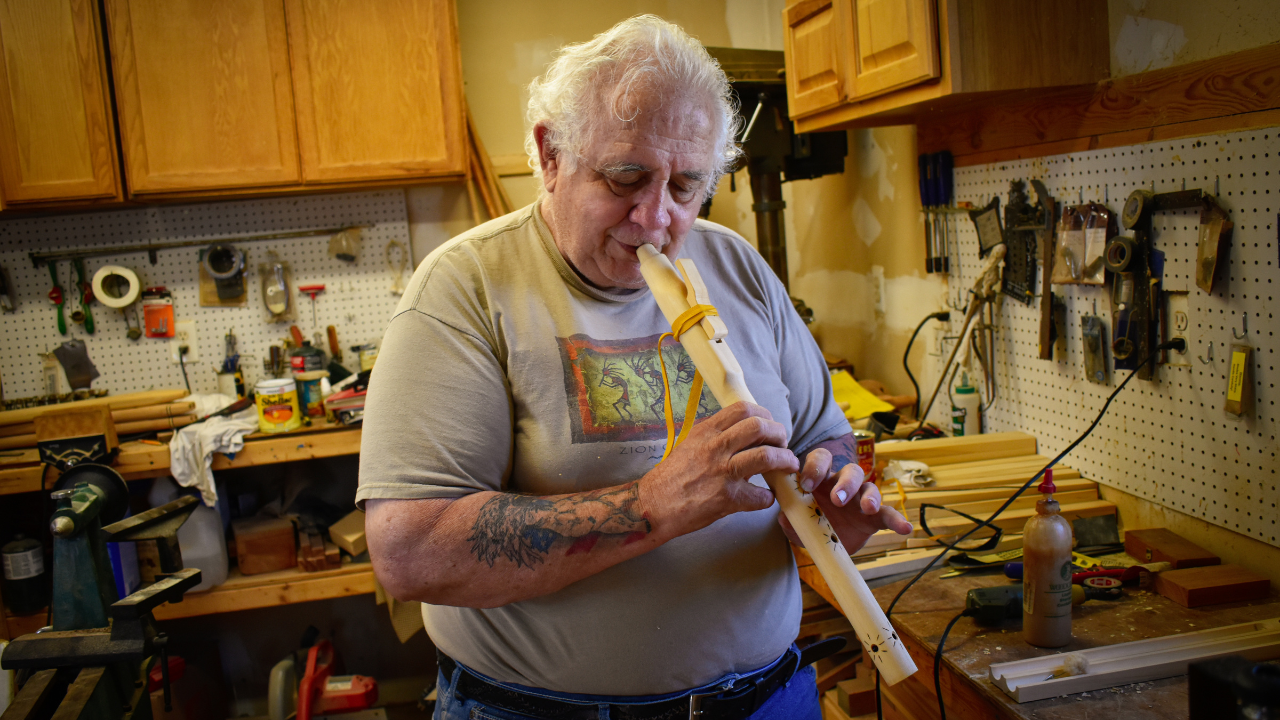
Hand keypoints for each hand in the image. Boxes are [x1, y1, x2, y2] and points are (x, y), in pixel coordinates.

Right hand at [639, 401, 798, 538]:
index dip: (765, 415)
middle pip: (760, 427)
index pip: (743, 408)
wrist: (654, 504)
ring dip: (785, 461)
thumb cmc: (673, 476)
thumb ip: (716, 436)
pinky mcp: (727, 498)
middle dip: (779, 434)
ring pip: (766, 456)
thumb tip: (745, 432)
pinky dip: (769, 498)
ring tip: (788, 466)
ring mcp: (722, 473)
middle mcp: (716, 447)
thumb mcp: (691, 444)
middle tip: (783, 445)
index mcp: (707, 431)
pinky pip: (761, 496)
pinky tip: (766, 498)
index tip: (769, 426)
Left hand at [779, 443, 912, 552]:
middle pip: (851, 470)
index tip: (807, 485)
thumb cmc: (807, 524)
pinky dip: (897, 520)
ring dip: (870, 496)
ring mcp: (860, 500)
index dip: (815, 468)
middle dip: (845, 482)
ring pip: (870, 487)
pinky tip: (906, 528)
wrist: (822, 543)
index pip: (821, 460)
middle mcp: (842, 484)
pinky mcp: (873, 518)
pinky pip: (888, 514)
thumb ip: (789, 518)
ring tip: (868, 508)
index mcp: (821, 478)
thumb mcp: (794, 523)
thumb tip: (786, 517)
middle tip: (837, 499)